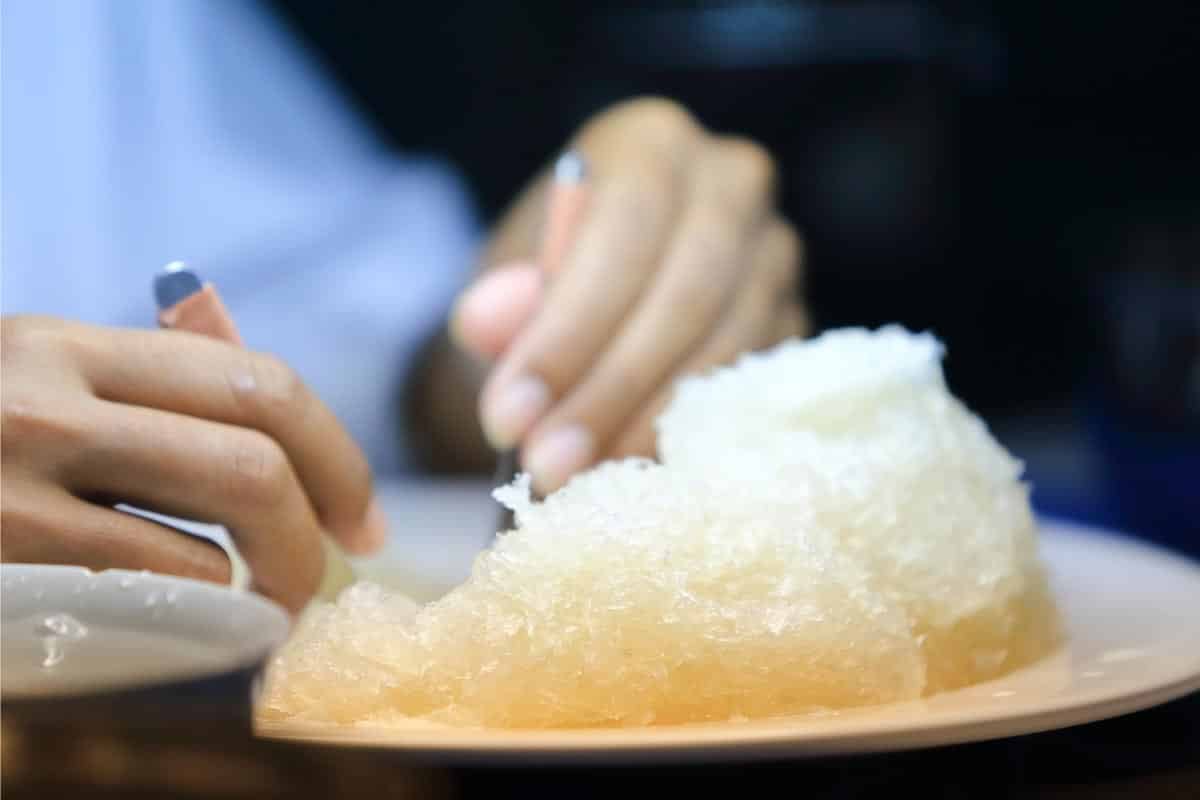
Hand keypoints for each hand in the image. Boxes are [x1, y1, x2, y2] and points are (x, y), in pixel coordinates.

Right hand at [1, 316, 384, 612]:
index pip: (254, 379)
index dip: (335, 454)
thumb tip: (288, 455)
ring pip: (235, 491)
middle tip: (329, 572)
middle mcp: (50, 391)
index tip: (360, 518)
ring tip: (269, 609)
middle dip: (325, 513)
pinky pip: (165, 569)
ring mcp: (20, 462)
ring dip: (280, 568)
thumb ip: (144, 411)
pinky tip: (199, 624)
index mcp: (69, 349)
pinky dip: (212, 605)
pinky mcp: (2, 540)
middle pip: (260, 442)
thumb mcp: (41, 414)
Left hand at [453, 98, 807, 492]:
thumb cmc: (552, 277)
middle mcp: (731, 185)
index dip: (566, 331)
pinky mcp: (795, 321)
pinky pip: (755, 386)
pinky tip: (637, 477)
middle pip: (685, 293)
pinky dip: (692, 437)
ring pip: (728, 346)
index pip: (623, 230)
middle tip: (544, 467)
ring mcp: (775, 255)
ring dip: (648, 425)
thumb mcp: (508, 277)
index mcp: (652, 143)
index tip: (509, 416)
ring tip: (580, 482)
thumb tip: (488, 322)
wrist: (601, 298)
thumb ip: (498, 298)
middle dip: (607, 391)